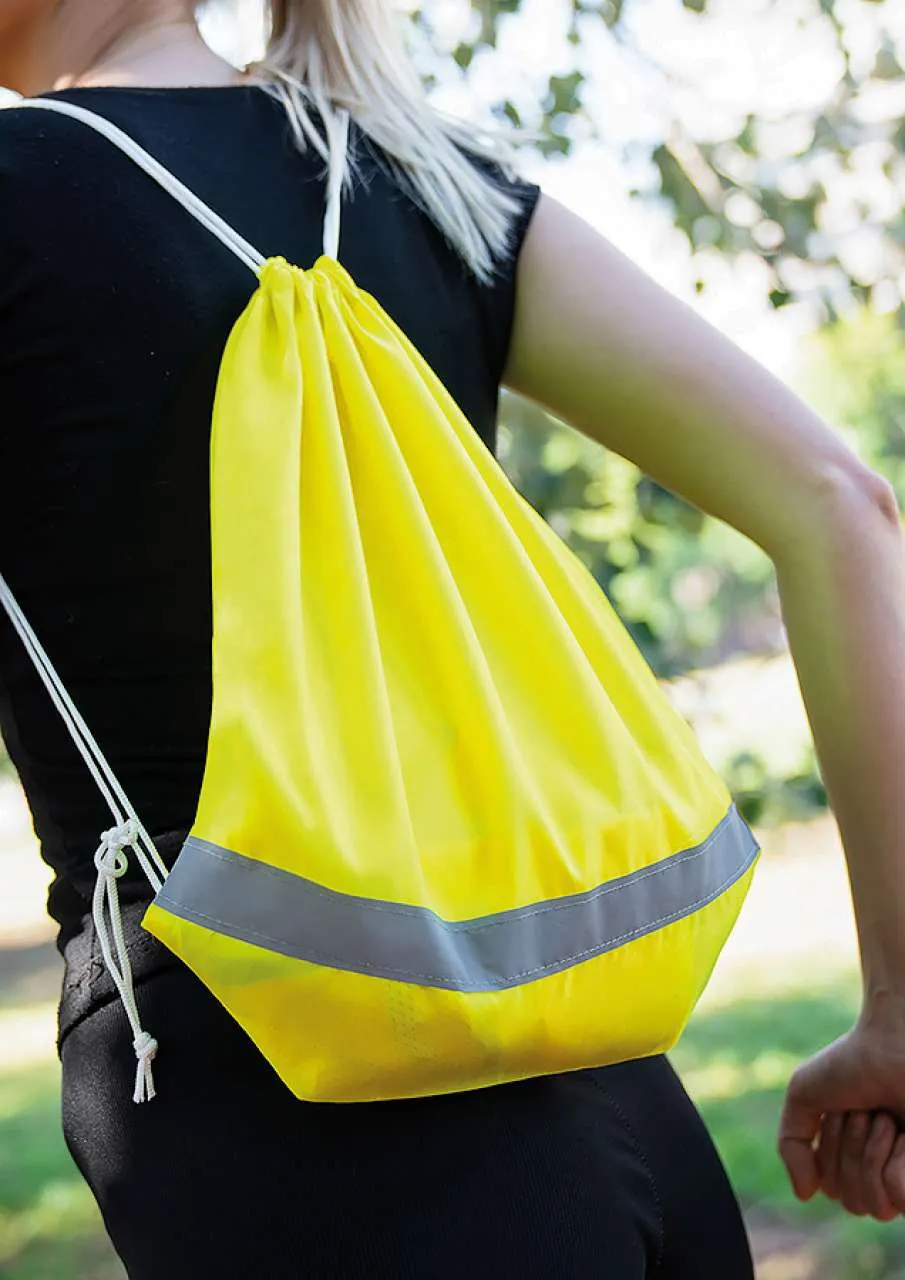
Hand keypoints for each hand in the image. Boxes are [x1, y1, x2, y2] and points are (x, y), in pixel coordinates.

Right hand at [778, 1003, 904, 1219]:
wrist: (893, 1041)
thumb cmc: (852, 1064)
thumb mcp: (804, 1097)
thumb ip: (792, 1146)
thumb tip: (805, 1195)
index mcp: (858, 1160)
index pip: (832, 1191)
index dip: (828, 1152)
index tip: (839, 1110)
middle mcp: (887, 1172)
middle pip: (852, 1203)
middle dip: (848, 1151)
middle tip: (863, 1112)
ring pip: (875, 1206)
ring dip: (869, 1153)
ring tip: (885, 1118)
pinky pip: (897, 1196)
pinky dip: (893, 1160)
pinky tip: (904, 1133)